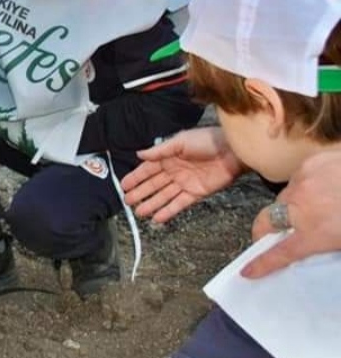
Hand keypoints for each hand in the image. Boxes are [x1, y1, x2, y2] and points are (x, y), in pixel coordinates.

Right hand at [121, 127, 244, 222]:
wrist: (233, 152)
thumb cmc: (208, 140)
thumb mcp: (180, 141)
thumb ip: (159, 150)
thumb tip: (140, 154)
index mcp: (168, 157)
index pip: (147, 169)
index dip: (135, 177)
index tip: (124, 185)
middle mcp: (174, 171)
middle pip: (153, 184)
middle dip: (140, 193)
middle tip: (128, 201)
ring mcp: (184, 183)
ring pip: (163, 196)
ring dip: (151, 204)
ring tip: (139, 212)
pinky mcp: (196, 193)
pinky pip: (179, 204)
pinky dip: (168, 211)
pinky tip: (158, 217)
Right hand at [242, 149, 340, 277]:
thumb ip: (327, 245)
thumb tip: (313, 246)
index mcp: (314, 233)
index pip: (279, 253)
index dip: (261, 264)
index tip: (247, 271)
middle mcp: (300, 207)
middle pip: (268, 221)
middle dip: (268, 230)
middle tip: (278, 235)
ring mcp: (302, 181)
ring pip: (284, 198)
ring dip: (292, 206)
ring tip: (318, 205)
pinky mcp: (310, 163)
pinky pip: (298, 178)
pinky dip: (307, 185)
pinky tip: (328, 186)